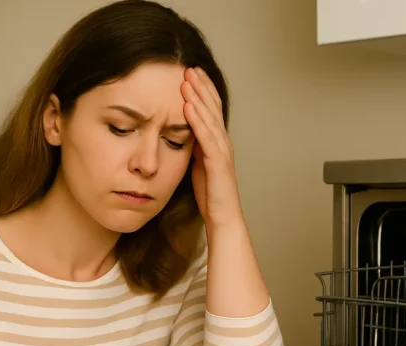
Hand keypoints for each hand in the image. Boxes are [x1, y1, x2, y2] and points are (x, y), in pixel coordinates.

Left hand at [181, 67, 243, 229]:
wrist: (223, 217)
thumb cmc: (210, 195)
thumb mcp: (198, 165)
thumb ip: (194, 147)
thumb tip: (182, 132)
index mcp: (218, 143)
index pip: (211, 110)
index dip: (202, 91)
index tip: (191, 74)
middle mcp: (223, 143)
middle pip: (212, 108)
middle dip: (201, 87)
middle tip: (189, 67)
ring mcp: (222, 151)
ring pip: (209, 118)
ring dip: (198, 97)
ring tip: (187, 80)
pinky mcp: (217, 162)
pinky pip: (206, 137)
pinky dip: (197, 120)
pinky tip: (188, 106)